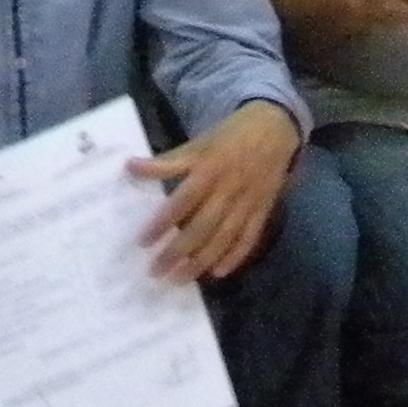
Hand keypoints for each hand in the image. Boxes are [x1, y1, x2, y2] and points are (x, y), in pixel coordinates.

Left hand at [131, 101, 300, 282]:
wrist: (278, 126)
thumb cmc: (231, 135)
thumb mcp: (199, 143)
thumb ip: (168, 161)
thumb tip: (130, 167)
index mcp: (211, 169)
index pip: (183, 200)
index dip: (163, 222)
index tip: (142, 243)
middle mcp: (229, 189)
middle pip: (203, 226)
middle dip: (178, 251)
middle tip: (155, 271)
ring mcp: (248, 201)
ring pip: (225, 236)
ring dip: (202, 260)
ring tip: (180, 279)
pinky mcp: (263, 209)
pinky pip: (250, 236)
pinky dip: (236, 256)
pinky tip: (218, 272)